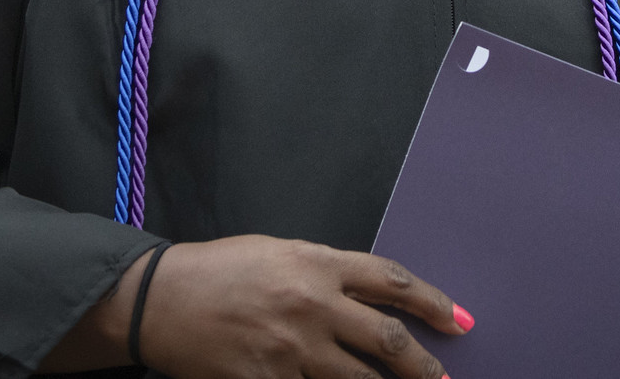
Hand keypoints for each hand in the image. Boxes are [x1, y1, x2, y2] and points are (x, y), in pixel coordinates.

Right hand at [42, 235, 469, 376]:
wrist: (161, 299)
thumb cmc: (217, 270)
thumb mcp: (276, 253)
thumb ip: (322, 273)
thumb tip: (367, 299)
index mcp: (315, 262)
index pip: (391, 282)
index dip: (432, 302)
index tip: (458, 320)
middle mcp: (312, 304)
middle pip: (388, 341)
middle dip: (424, 366)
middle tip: (444, 378)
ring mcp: (292, 349)